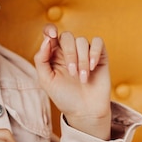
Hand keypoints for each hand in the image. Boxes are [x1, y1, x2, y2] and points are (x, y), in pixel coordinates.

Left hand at [33, 24, 111, 139]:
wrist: (85, 111)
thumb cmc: (64, 96)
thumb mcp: (46, 80)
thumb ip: (41, 60)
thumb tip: (46, 41)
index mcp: (53, 54)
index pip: (50, 33)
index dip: (50, 29)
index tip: (52, 36)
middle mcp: (68, 50)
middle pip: (67, 36)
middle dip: (69, 53)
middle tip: (72, 73)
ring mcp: (84, 52)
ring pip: (82, 41)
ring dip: (81, 60)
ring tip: (82, 78)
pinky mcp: (99, 56)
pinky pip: (98, 42)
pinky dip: (94, 52)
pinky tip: (92, 66)